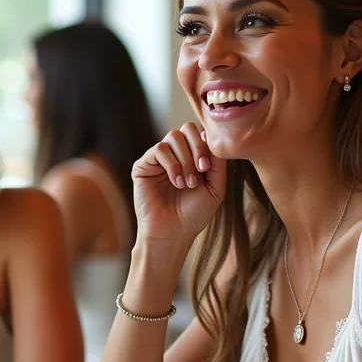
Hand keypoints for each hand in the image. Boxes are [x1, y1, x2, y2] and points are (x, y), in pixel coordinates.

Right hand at [132, 122, 226, 248]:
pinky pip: (159, 149)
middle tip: (202, 170)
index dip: (207, 145)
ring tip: (188, 183)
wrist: (173, 233)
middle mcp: (176, 154)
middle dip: (197, 147)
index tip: (208, 168)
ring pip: (173, 137)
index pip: (201, 133)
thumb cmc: (194, 214)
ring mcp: (159, 159)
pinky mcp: (144, 165)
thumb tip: (211, 136)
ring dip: (185, 160)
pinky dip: (172, 164)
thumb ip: (218, 162)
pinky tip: (176, 182)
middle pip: (187, 128)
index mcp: (192, 156)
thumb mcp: (215, 187)